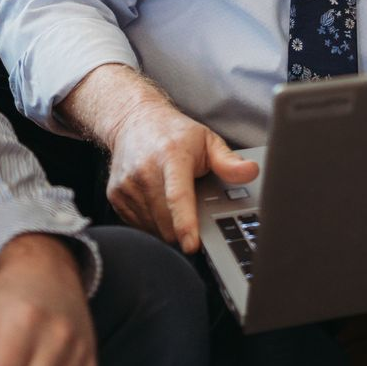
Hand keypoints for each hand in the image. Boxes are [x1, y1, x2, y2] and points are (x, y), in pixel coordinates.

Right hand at [106, 102, 258, 252]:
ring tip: (173, 201)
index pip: (177, 196)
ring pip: (153, 228)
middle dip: (183, 230)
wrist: (133, 120)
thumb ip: (228, 161)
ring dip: (167, 227)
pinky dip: (152, 223)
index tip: (192, 245)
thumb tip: (252, 172)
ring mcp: (126, 185)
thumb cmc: (174, 133)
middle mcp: (144, 171)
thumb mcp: (207, 140)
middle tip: (193, 211)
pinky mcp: (115, 196)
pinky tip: (158, 203)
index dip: (185, 223)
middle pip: (166, 221)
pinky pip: (139, 226)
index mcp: (171, 156)